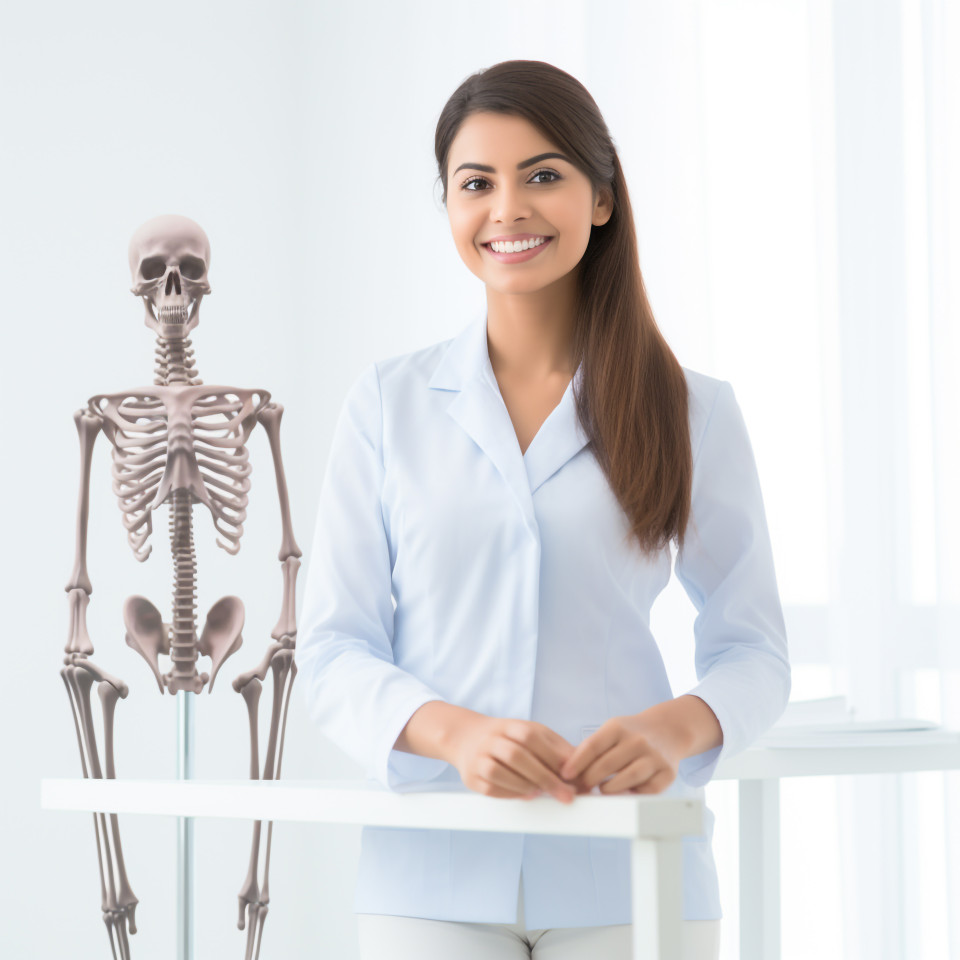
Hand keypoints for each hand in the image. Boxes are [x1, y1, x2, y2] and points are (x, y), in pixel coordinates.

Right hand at [448, 715, 579, 803]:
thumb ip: (556, 748)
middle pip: (516, 756)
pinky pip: (489, 788)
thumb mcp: (532, 733)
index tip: (573, 775)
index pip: (531, 737)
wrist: (467, 737)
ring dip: (524, 785)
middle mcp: (491, 739)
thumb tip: (581, 769)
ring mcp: (478, 757)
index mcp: (510, 725)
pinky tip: (525, 795)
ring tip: (542, 793)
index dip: (553, 756)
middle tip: (566, 795)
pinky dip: (509, 794)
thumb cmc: (508, 738)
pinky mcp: (471, 777)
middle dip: (544, 777)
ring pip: (498, 772)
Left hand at [558, 714, 683, 795]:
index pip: (593, 746)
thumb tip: (568, 770)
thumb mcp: (612, 730)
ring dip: (609, 789)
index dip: (577, 762)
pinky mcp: (667, 773)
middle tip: (582, 788)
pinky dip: (632, 795)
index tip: (565, 775)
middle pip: (607, 765)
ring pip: (627, 779)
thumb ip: (593, 747)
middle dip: (589, 779)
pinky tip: (623, 793)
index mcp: (619, 727)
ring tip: (601, 790)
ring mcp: (654, 757)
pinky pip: (647, 791)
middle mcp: (638, 740)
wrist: (668, 730)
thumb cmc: (632, 734)